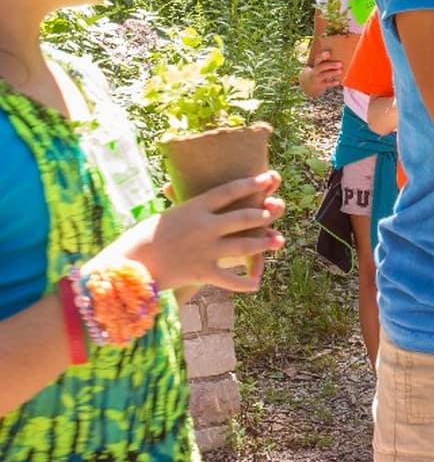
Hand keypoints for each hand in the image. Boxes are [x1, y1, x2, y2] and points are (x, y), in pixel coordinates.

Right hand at [88, 171, 285, 292]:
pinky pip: (230, 279)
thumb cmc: (143, 237)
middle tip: (276, 210)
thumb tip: (187, 190)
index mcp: (194, 207)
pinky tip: (256, 284)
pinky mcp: (202, 272)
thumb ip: (189, 208)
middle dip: (264, 214)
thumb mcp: (167, 215)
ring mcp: (205, 250)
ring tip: (278, 240)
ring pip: (243, 245)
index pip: (230, 191)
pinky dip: (244, 283)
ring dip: (263, 243)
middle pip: (243, 217)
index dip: (253, 183)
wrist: (127, 265)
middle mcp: (204, 227)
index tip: (271, 177)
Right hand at [299, 51, 342, 96]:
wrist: (310, 83)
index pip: (318, 58)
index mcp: (317, 64)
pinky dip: (332, 83)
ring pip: (324, 75)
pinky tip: (338, 82)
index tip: (329, 53)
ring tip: (340, 71)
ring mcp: (317, 78)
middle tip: (340, 64)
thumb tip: (342, 56)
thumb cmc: (321, 71)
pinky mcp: (320, 85)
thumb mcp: (321, 65)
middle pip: (322, 66)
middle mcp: (316, 70)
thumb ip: (328, 61)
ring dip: (332, 73)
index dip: (323, 56)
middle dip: (331, 65)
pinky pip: (326, 84)